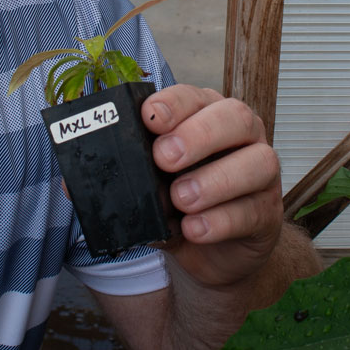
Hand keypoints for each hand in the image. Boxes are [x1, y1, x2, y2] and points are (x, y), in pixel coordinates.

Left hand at [143, 84, 282, 289]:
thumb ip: (125, 177)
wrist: (211, 253)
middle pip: (236, 117)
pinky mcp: (268, 213)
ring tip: (181, 198)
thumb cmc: (177, 203)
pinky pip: (253, 210)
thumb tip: (81, 182)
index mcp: (206, 115)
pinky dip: (221, 220)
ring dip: (214, 180)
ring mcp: (261, 174)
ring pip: (256, 162)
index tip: (149, 117)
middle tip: (164, 158)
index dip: (174, 102)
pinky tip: (194, 229)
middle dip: (198, 134)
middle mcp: (240, 136)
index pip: (195, 96)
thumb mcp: (148, 186)